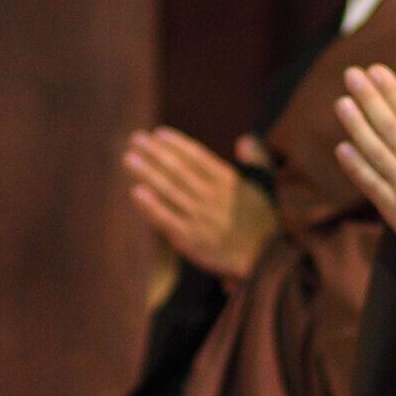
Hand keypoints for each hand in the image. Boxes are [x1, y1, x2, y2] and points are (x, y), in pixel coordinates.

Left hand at [124, 126, 278, 280]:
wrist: (265, 261)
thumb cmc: (263, 222)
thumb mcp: (266, 187)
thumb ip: (257, 160)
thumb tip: (245, 139)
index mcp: (229, 182)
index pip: (197, 157)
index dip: (176, 144)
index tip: (158, 134)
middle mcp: (212, 196)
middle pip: (178, 170)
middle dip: (155, 152)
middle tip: (135, 139)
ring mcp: (200, 218)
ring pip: (168, 190)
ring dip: (147, 172)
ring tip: (129, 158)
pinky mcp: (190, 240)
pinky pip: (166, 219)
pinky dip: (150, 206)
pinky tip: (136, 192)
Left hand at [333, 64, 395, 261]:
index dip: (392, 92)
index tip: (376, 70)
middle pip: (390, 127)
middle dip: (370, 99)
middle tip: (352, 75)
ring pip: (376, 152)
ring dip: (357, 126)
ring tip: (342, 103)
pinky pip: (372, 185)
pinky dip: (356, 166)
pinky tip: (342, 148)